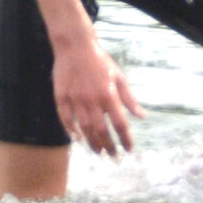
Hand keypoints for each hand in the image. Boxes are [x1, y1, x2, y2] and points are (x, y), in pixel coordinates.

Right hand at [52, 20, 144, 155]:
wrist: (75, 46)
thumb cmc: (100, 61)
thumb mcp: (118, 77)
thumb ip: (129, 98)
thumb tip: (141, 116)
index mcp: (109, 94)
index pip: (120, 123)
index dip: (125, 139)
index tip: (129, 149)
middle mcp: (92, 99)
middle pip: (101, 130)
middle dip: (109, 146)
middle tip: (114, 156)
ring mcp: (75, 99)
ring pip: (84, 128)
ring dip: (92, 143)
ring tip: (98, 152)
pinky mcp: (61, 97)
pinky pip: (65, 119)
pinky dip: (71, 131)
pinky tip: (77, 139)